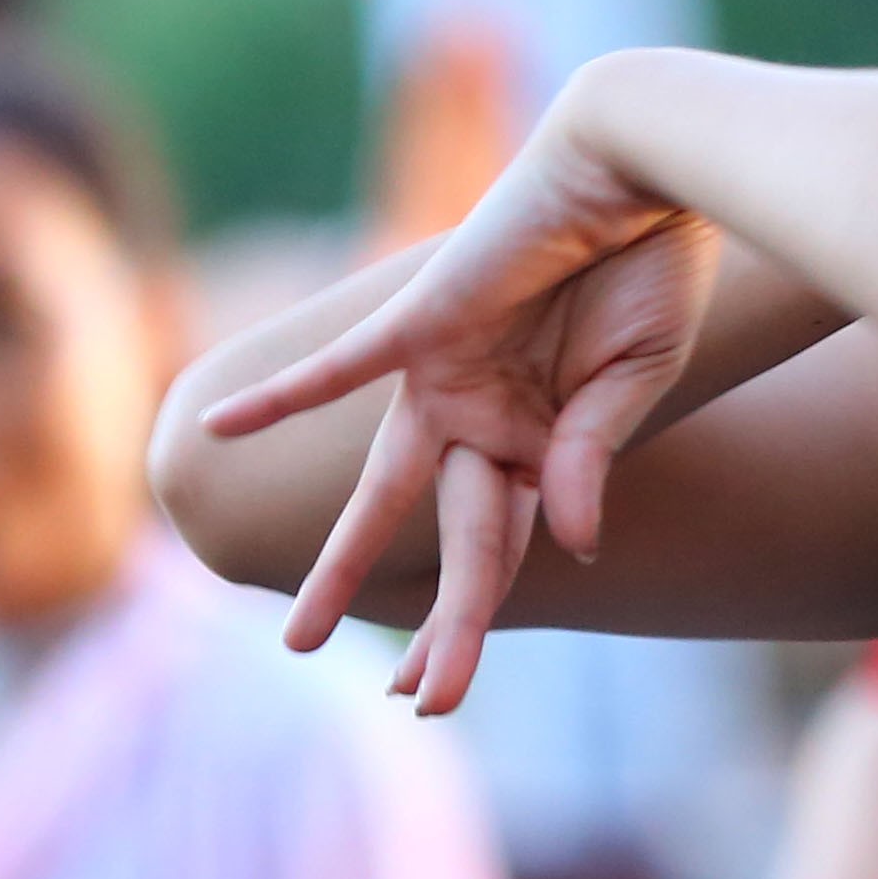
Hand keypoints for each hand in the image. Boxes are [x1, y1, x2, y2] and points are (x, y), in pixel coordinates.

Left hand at [200, 87, 722, 712]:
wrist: (639, 171)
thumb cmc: (655, 266)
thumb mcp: (635, 377)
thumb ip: (590, 455)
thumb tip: (567, 546)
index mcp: (546, 441)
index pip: (504, 553)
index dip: (471, 623)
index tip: (436, 695)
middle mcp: (487, 420)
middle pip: (453, 543)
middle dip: (445, 628)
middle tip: (420, 706)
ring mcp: (448, 376)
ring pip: (383, 491)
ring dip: (346, 564)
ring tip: (298, 640)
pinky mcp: (422, 322)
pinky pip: (336, 369)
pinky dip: (281, 397)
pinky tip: (222, 426)